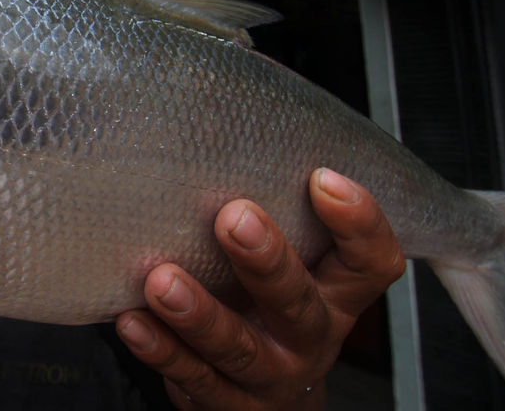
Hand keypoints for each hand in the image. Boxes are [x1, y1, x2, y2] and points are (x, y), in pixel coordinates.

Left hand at [115, 168, 404, 409]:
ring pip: (238, 348)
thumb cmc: (271, 304)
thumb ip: (278, 210)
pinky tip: (133, 321)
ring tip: (162, 280)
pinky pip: (191, 378)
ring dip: (199, 313)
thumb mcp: (298, 264)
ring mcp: (270, 374)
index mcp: (337, 295)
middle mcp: (310, 335)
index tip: (323, 177)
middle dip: (267, 261)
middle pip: (299, 303)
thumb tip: (227, 122)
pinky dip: (160, 350)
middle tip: (234, 218)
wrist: (265, 395)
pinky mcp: (225, 402)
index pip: (372, 261)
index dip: (359, 223)